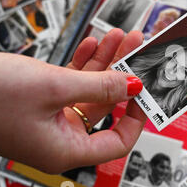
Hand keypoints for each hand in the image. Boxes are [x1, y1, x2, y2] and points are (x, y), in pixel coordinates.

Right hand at [0, 29, 146, 173]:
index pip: (117, 142)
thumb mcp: (54, 87)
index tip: (145, 91)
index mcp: (66, 149)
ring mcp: (51, 118)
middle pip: (106, 107)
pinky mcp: (41, 100)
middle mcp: (61, 136)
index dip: (136, 116)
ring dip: (105, 62)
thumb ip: (99, 86)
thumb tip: (133, 86)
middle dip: (123, 74)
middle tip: (137, 51)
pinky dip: (84, 64)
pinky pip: (72, 83)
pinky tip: (94, 44)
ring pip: (90, 90)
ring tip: (119, 38)